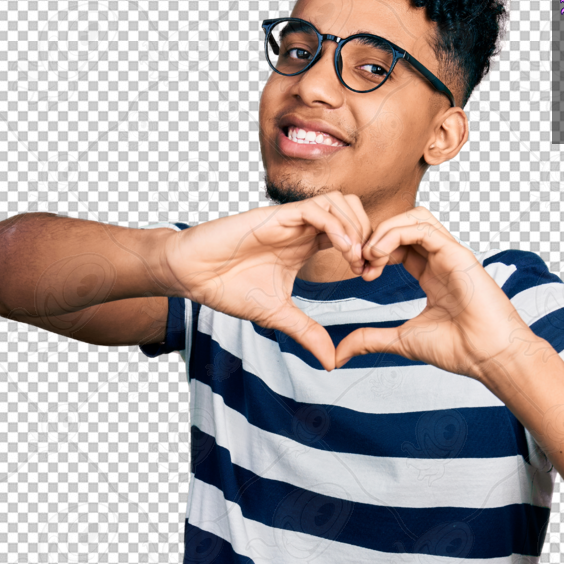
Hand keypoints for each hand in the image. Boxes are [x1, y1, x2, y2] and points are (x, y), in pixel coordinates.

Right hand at [163, 192, 377, 371]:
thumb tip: (331, 362)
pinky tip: (343, 249)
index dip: (366, 251)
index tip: (370, 276)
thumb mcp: (278, 316)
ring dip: (355, 226)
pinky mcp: (275, 216)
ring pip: (338, 201)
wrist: (193, 275)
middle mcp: (301, 228)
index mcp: (305, 245)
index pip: (350, 234)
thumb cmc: (228, 288)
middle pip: (352, 210)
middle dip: (369, 234)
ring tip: (356, 257)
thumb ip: (307, 333)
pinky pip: (315, 209)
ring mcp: (290, 219)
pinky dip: (335, 225)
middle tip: (369, 265)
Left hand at [334, 206, 530, 377]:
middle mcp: (441, 260)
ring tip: (370, 255)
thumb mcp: (401, 341)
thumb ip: (370, 340)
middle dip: (375, 237)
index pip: (398, 245)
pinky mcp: (458, 254)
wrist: (488, 357)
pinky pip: (424, 227)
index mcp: (431, 276)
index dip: (374, 252)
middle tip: (360, 262)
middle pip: (404, 225)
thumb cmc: (457, 349)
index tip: (360, 273)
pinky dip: (397, 233)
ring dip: (385, 230)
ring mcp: (451, 255)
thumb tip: (339, 355)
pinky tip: (380, 253)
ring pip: (414, 218)